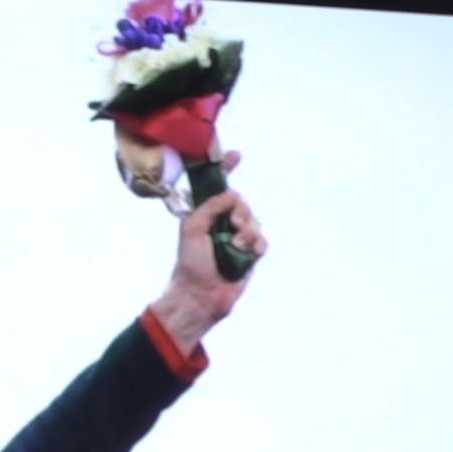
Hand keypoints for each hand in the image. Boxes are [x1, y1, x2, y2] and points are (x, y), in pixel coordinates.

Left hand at [148, 167, 265, 355]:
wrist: (201, 295)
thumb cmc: (191, 263)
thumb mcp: (192, 227)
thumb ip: (210, 205)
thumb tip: (231, 195)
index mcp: (205, 214)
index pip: (218, 187)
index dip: (226, 169)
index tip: (236, 156)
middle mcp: (221, 223)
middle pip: (241, 203)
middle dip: (240, 212)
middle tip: (232, 225)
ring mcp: (236, 239)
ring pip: (253, 221)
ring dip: (246, 232)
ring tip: (236, 246)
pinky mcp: (249, 255)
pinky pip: (261, 241)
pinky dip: (256, 245)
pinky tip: (247, 254)